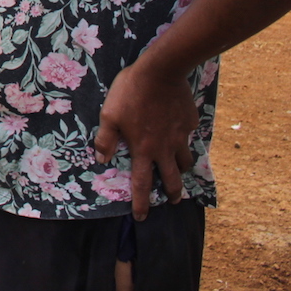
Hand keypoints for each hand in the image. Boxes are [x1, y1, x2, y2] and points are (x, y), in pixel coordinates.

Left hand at [94, 61, 197, 220]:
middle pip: (172, 180)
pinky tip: (180, 131)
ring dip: (181, 169)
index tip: (142, 217)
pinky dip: (184, 138)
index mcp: (143, 149)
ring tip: (179, 171)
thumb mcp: (109, 114)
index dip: (141, 203)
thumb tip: (101, 159)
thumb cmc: (130, 92)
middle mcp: (164, 148)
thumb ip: (105, 139)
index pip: (142, 184)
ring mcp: (180, 136)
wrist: (161, 72)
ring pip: (185, 160)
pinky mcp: (190, 122)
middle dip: (172, 193)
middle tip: (173, 200)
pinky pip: (188, 135)